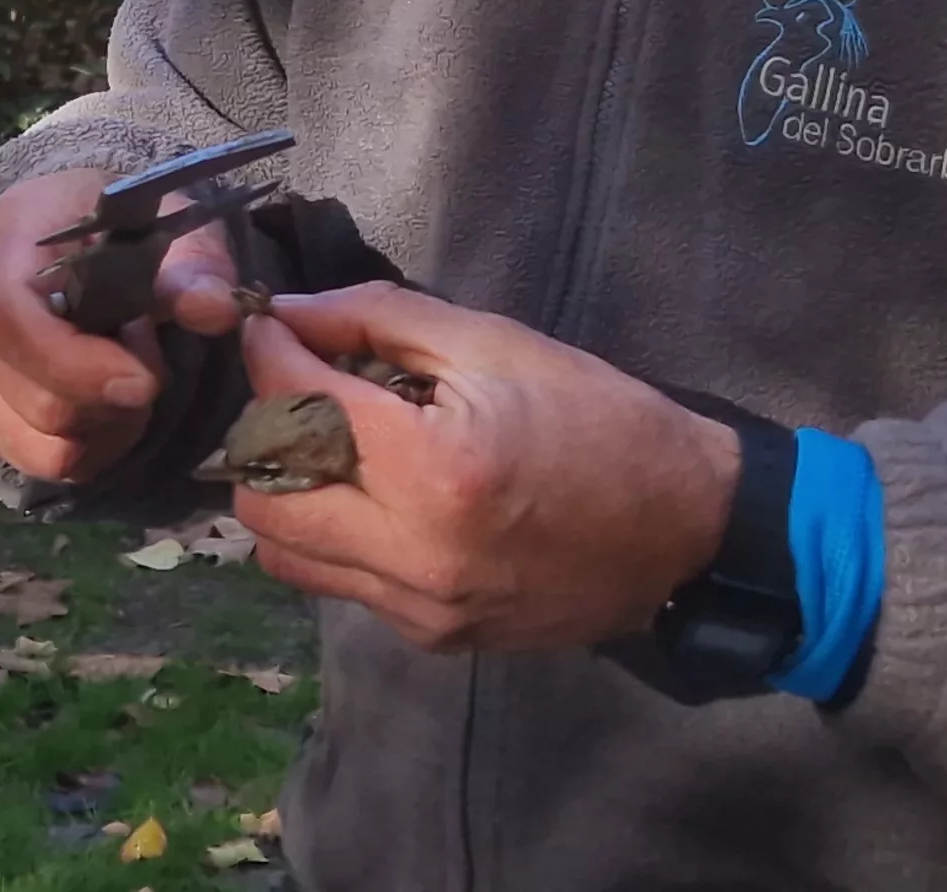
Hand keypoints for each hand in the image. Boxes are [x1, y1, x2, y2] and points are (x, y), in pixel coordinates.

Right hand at [0, 165, 244, 480]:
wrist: (67, 243)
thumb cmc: (116, 230)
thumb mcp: (165, 226)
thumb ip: (193, 266)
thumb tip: (216, 309)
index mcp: (2, 238)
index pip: (7, 318)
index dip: (73, 365)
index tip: (142, 383)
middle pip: (32, 397)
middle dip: (112, 400)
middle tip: (147, 355)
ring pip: (36, 441)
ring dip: (104, 428)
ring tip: (124, 376)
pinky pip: (32, 459)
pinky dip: (85, 448)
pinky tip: (102, 405)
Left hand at [231, 283, 739, 653]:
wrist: (685, 530)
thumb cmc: (601, 418)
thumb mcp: (496, 343)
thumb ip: (379, 318)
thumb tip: (289, 310)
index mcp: (431, 468)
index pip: (293, 405)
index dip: (268, 351)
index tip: (269, 322)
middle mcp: (411, 553)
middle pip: (263, 499)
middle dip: (261, 430)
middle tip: (298, 386)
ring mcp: (419, 608)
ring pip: (286, 554)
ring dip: (287, 492)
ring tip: (330, 444)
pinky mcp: (433, 636)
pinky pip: (341, 583)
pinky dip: (335, 533)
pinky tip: (378, 493)